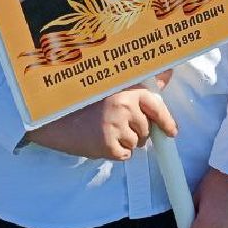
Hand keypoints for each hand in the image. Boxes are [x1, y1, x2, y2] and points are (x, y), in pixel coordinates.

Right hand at [24, 74, 175, 160]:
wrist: (56, 119)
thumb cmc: (86, 103)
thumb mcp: (114, 88)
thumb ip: (142, 84)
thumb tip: (169, 72)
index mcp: (128, 90)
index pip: (156, 106)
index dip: (166, 120)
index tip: (171, 132)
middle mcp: (124, 106)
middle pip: (147, 130)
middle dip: (137, 132)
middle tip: (115, 125)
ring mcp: (116, 126)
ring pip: (136, 144)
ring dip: (125, 143)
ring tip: (105, 131)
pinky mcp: (107, 145)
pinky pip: (124, 156)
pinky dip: (116, 153)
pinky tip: (102, 141)